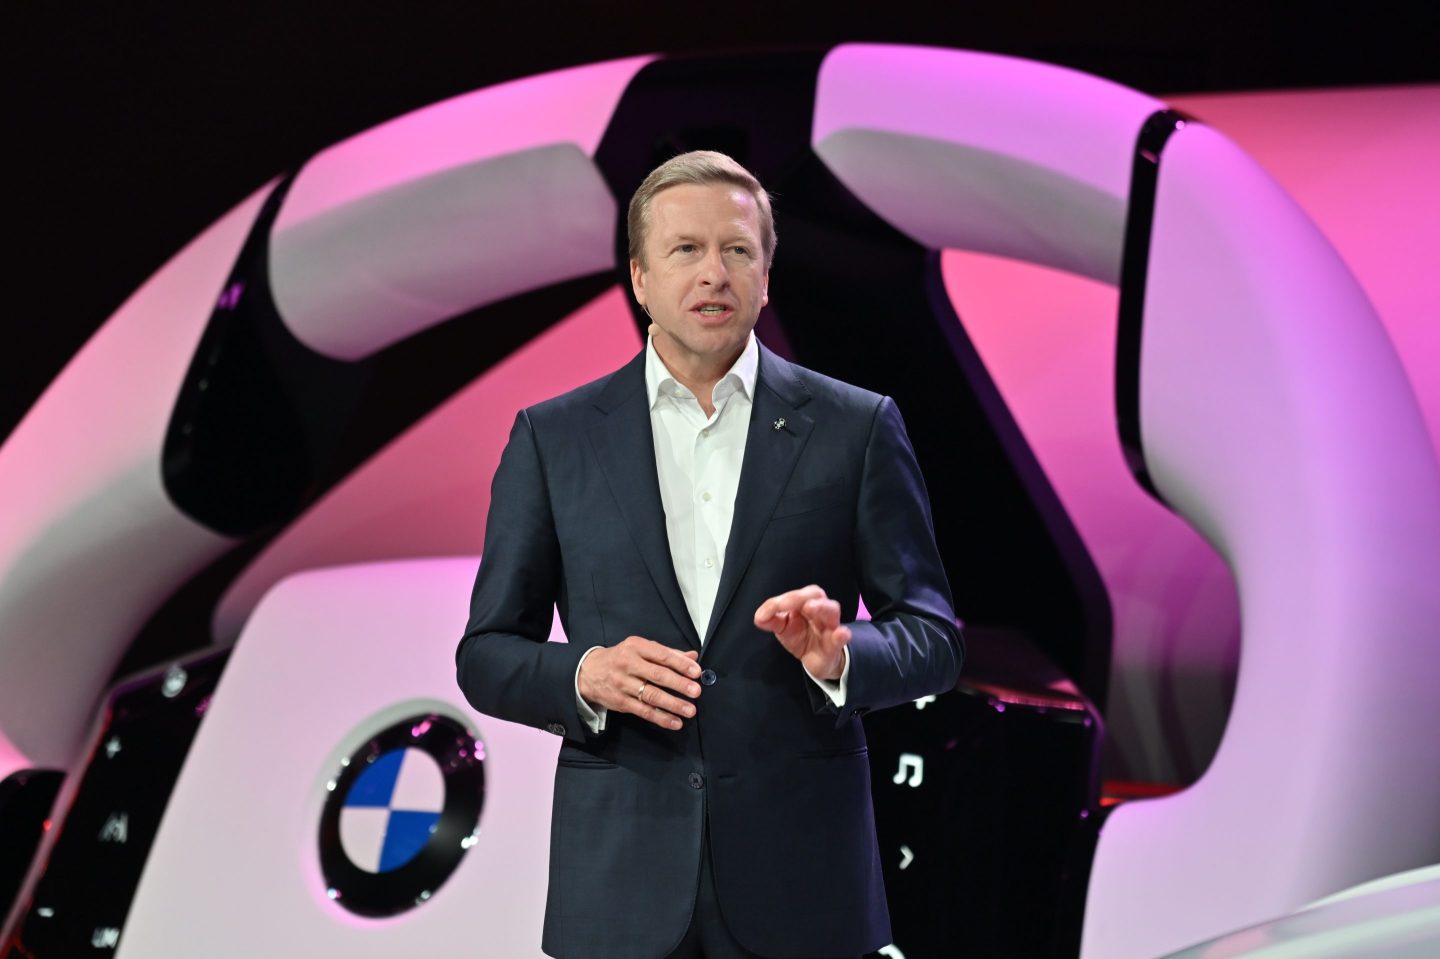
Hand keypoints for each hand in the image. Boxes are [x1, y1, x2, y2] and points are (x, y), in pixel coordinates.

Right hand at [578, 636, 701, 730]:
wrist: (588, 672)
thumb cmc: (620, 658)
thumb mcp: (639, 648)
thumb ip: (666, 653)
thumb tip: (692, 656)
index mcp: (635, 647)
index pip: (661, 655)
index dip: (680, 664)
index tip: (696, 672)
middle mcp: (628, 664)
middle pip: (657, 675)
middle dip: (679, 684)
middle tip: (696, 691)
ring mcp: (623, 684)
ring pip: (651, 695)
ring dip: (673, 704)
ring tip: (690, 710)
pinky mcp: (621, 702)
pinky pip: (644, 711)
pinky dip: (661, 718)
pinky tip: (675, 722)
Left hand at [754, 585, 850, 680]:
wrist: (816, 661)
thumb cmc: (800, 637)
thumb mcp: (783, 628)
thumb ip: (771, 620)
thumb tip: (759, 617)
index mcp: (805, 603)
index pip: (796, 595)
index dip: (781, 600)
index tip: (766, 612)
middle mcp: (819, 610)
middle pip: (816, 594)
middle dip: (800, 597)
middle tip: (788, 602)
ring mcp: (830, 626)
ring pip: (831, 611)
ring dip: (821, 607)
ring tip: (810, 608)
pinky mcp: (835, 645)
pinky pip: (841, 637)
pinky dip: (842, 635)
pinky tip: (841, 633)